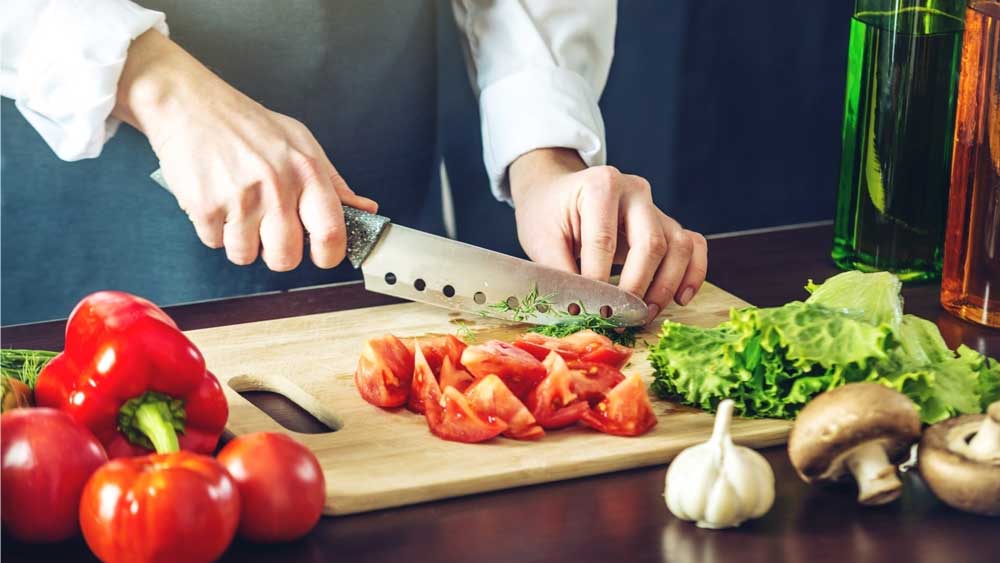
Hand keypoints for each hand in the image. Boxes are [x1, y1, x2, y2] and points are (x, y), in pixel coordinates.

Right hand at [112, 30, 376, 270]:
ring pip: (246, 255)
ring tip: (238, 211)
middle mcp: (276, 186)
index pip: (331, 233)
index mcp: (306, 171)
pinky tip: (216, 201)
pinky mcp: (205, 206)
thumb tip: (365, 210)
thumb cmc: (247, 124)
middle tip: (270, 233)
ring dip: (241, 242)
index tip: (321, 255)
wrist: (189, 104)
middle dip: (277, 255)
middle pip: (286, 257)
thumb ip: (334, 182)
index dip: (328, 255)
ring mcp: (240, 198)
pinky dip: (214, 230)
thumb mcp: (301, 143)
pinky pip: (215, 243)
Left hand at [509, 148, 706, 324]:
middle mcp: (635, 192)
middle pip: (651, 243)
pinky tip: (679, 298)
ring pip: (679, 247)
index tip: (588, 310)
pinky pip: (694, 246)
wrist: (557, 194)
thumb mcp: (541, 238)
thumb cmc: (548, 214)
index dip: (597, 280)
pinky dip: (693, 274)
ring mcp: (656, 207)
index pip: (604, 240)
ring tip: (644, 314)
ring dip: (666, 286)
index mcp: (601, 185)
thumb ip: (560, 272)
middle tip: (620, 318)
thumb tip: (579, 309)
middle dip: (637, 287)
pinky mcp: (667, 225)